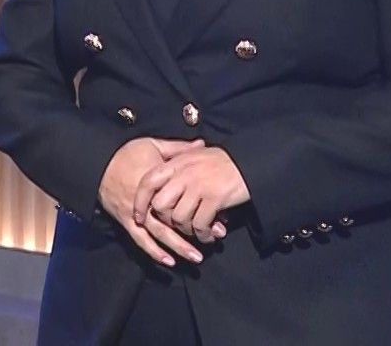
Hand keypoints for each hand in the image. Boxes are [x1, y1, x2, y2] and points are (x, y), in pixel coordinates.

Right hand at [99, 138, 207, 266]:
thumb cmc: (125, 153)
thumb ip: (178, 148)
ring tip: (196, 257)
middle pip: (173, 219)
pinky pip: (141, 240)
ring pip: (159, 234)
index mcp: (157, 181)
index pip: (183, 195)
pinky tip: (169, 261)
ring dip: (178, 246)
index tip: (219, 212)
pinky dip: (154, 252)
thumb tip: (201, 144)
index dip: (201, 205)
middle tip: (214, 238)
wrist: (97, 164)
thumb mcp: (152, 145)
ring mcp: (136, 213)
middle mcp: (148, 200)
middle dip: (194, 230)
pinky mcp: (126, 221)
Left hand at [133, 146, 248, 242]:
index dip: (140, 201)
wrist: (250, 163)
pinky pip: (200, 224)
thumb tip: (160, 177)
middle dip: (166, 220)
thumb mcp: (195, 155)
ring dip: (187, 230)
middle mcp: (185, 173)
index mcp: (178, 162)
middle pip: (161, 205)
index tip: (139, 216)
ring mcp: (199, 186)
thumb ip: (177, 162)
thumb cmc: (221, 161)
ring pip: (179, 218)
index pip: (149, 181)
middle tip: (176, 225)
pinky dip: (203, 234)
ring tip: (196, 231)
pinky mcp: (214, 199)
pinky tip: (209, 235)